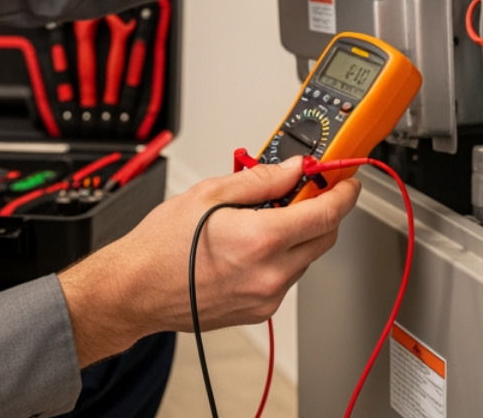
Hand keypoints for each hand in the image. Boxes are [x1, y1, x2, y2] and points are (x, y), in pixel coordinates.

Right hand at [57, 156, 359, 366]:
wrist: (135, 289)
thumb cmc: (161, 245)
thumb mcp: (210, 193)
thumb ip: (259, 179)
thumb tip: (292, 170)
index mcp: (261, 239)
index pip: (326, 214)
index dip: (343, 193)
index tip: (346, 180)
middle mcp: (270, 274)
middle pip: (324, 238)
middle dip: (322, 212)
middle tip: (306, 191)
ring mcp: (266, 298)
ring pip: (305, 259)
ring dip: (299, 235)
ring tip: (264, 218)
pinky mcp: (258, 312)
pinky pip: (286, 279)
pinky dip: (282, 258)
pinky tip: (252, 245)